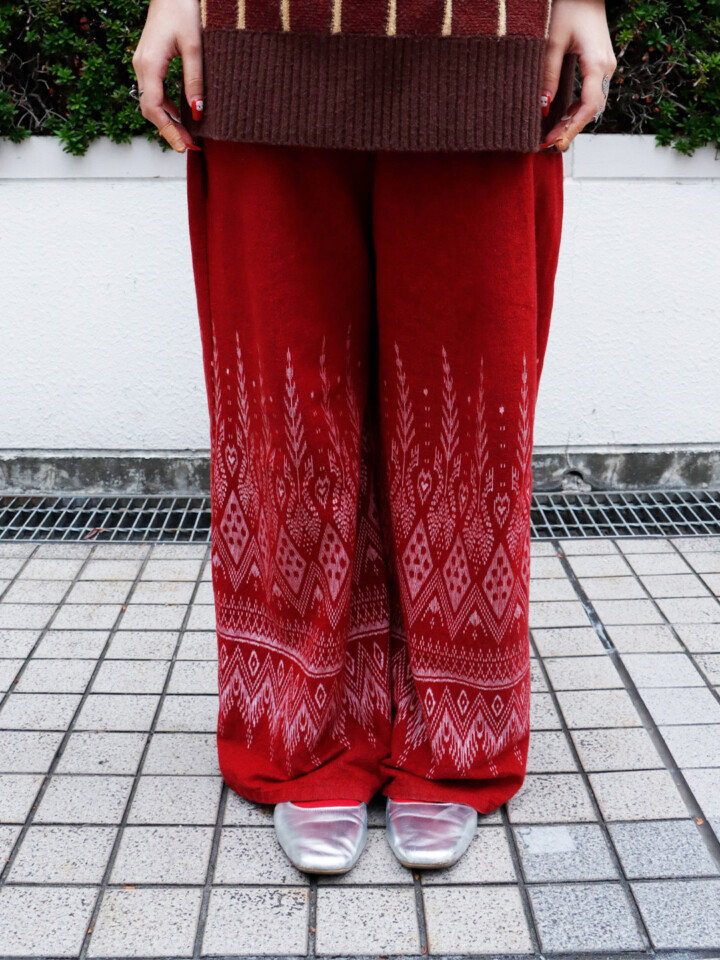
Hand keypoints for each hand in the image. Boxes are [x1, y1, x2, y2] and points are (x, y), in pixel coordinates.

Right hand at [132, 0, 202, 152]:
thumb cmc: (183, 10)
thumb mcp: (194, 46)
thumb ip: (194, 80)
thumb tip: (196, 111)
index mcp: (149, 64)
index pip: (152, 107)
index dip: (167, 130)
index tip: (182, 146)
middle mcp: (141, 66)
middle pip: (149, 109)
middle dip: (168, 130)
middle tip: (188, 146)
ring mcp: (142, 63)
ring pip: (150, 102)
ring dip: (167, 120)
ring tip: (187, 135)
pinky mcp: (148, 61)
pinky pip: (153, 91)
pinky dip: (166, 107)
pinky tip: (181, 114)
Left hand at [540, 0, 616, 151]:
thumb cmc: (570, 7)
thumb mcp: (553, 40)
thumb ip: (548, 73)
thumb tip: (542, 105)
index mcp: (597, 63)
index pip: (588, 106)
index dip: (571, 127)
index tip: (554, 141)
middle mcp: (606, 68)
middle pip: (592, 110)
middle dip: (571, 129)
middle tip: (549, 145)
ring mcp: (605, 66)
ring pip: (592, 104)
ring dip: (573, 121)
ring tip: (552, 136)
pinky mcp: (599, 64)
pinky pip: (591, 94)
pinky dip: (576, 109)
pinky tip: (561, 118)